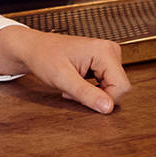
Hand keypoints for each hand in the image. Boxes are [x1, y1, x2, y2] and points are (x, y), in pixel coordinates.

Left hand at [0, 24, 130, 113]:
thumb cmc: (44, 57)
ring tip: (72, 85)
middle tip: (72, 90)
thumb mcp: (62, 78)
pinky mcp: (103, 62)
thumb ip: (86, 93)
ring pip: (113, 87)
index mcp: (104, 51)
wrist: (33, 48)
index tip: (79, 96)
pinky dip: (92, 88)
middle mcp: (110, 50)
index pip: (122, 87)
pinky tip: (77, 82)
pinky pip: (106, 83)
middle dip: (97, 96)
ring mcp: (107, 55)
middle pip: (119, 87)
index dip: (105, 99)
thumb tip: (108, 108)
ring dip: (94, 93)